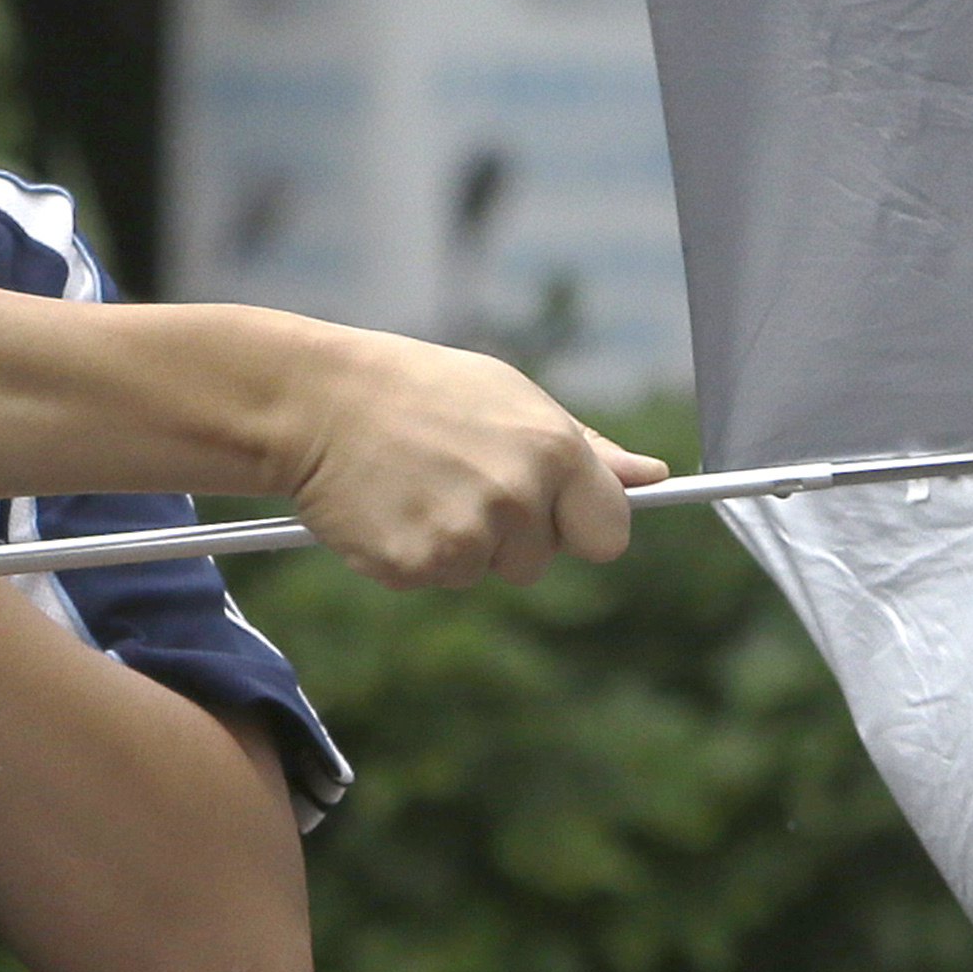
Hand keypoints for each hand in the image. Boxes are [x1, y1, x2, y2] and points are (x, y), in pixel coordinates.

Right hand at [280, 330, 666, 588]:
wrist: (319, 400)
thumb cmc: (423, 391)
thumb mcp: (513, 399)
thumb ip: (588, 449)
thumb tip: (653, 477)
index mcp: (555, 450)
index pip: (609, 533)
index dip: (580, 527)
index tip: (553, 514)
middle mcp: (519, 496)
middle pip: (540, 560)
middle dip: (509, 535)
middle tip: (457, 479)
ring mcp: (467, 536)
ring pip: (484, 571)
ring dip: (456, 543)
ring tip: (418, 486)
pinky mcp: (416, 566)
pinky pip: (433, 579)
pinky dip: (412, 554)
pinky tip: (390, 506)